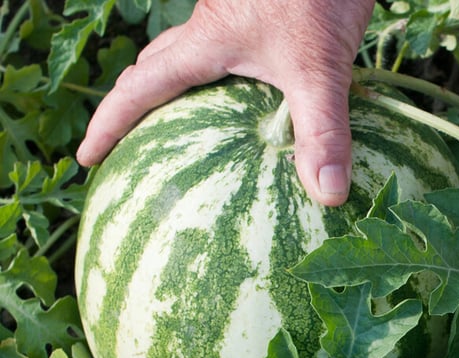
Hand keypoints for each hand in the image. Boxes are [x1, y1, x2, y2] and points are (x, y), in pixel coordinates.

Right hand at [76, 0, 374, 205]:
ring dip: (183, 88)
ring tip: (185, 125)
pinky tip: (259, 100)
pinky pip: (234, 52)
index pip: (141, 87)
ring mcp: (241, 16)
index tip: (88, 157)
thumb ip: (322, 131)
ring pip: (195, 55)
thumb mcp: (320, 69)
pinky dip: (229, 79)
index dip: (110, 124)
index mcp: (208, 41)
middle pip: (160, 66)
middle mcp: (216, 26)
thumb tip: (326, 194)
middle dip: (139, 104)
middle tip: (129, 144)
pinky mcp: (268, 13)